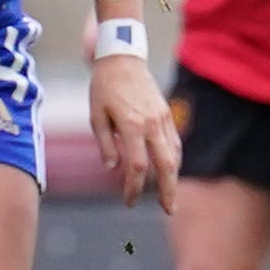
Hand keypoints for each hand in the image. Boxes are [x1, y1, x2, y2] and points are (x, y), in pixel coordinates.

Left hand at [90, 52, 179, 211]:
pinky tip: (169, 171)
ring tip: (168, 196)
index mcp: (131, 125)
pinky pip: (174, 142)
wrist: (122, 60)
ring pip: (174, 154)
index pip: (136, 166)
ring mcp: (162, 118)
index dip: (132, 187)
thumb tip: (113, 168)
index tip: (127, 201)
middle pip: (165, 164)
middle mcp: (151, 123)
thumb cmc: (103, 88)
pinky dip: (173, 159)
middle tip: (167, 210)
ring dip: (172, 177)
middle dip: (167, 190)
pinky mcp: (166, 114)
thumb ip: (105, 144)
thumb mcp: (95, 116)